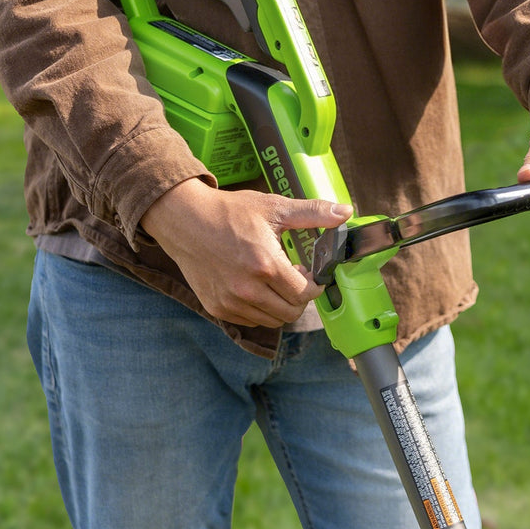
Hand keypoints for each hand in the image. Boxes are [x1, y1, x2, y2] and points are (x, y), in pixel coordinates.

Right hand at [141, 178, 351, 327]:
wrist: (184, 220)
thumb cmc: (230, 212)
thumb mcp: (273, 207)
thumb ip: (312, 213)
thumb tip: (345, 212)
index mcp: (265, 265)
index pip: (304, 294)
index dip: (313, 285)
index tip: (308, 272)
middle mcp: (247, 290)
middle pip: (291, 313)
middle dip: (300, 297)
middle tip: (294, 276)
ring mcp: (230, 302)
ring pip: (272, 321)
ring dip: (280, 305)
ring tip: (274, 280)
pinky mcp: (217, 308)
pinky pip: (250, 320)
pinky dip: (259, 309)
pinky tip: (256, 286)